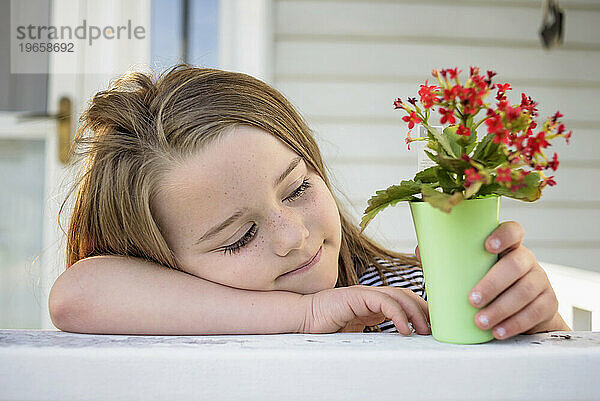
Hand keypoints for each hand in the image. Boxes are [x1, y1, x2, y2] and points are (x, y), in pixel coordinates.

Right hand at [300, 285, 430, 334]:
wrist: (302, 321)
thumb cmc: (325, 329)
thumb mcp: (356, 334)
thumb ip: (373, 336)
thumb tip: (395, 350)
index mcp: (372, 304)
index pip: (402, 300)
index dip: (419, 310)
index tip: (431, 327)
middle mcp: (371, 296)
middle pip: (405, 295)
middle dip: (423, 310)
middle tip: (433, 329)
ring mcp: (364, 294)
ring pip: (398, 295)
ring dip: (414, 312)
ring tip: (423, 330)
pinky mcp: (356, 296)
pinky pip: (384, 302)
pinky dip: (398, 314)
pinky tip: (404, 329)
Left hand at [415, 221, 565, 339]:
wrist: (521, 307)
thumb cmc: (487, 280)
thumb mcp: (471, 268)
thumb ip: (447, 259)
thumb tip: (420, 251)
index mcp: (508, 246)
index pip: (513, 231)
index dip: (504, 235)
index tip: (487, 246)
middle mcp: (527, 260)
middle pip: (516, 265)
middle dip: (493, 283)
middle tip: (472, 300)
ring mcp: (540, 280)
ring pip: (526, 292)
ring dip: (502, 308)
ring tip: (480, 321)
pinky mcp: (547, 302)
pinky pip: (535, 312)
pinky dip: (515, 324)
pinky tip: (498, 331)